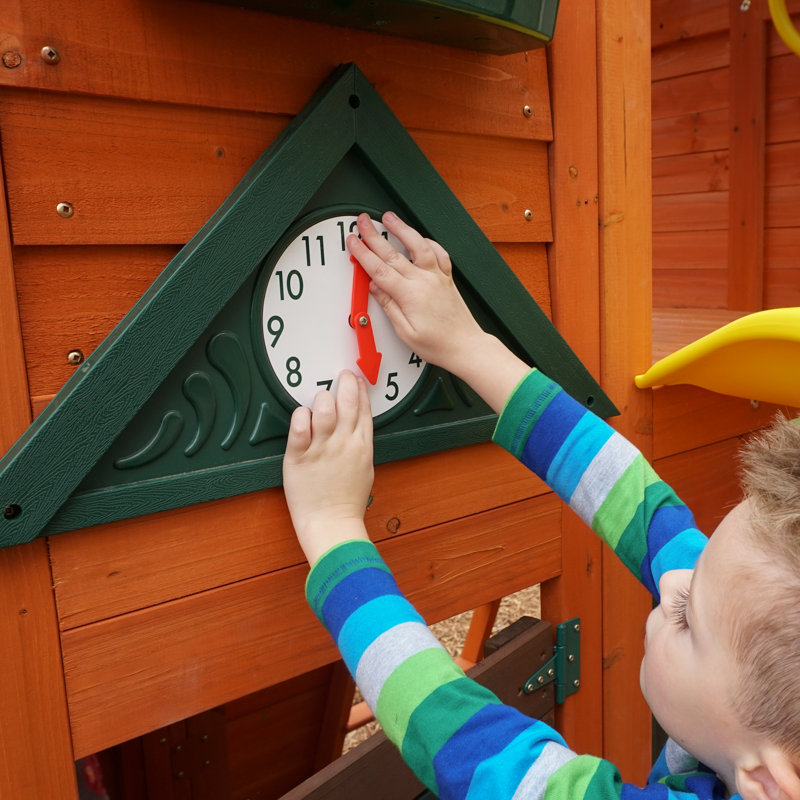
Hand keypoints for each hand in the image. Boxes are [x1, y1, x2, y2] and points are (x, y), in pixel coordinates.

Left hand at [282, 371, 372, 565]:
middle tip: (340, 376)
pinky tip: (302, 415)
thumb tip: (356, 426)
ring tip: (319, 400)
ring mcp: (321, 450)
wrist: (332, 524)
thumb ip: (360, 444)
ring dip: (322, 399)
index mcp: (361, 446)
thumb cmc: (348, 501)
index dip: (360, 390)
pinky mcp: (298, 458)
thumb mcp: (364, 467)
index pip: (364, 410)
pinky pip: (299, 428)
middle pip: (348, 404)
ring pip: (324, 410)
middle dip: (345, 384)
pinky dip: (300, 417)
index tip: (356, 379)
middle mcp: (343, 444)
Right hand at [347, 212, 484, 377]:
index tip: (353, 242)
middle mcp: (425, 281)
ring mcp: (437, 277)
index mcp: (410, 295)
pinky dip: (429, 242)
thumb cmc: (439, 344)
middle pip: (393, 253)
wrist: (466, 346)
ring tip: (389, 218)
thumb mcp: (406, 332)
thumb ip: (389, 306)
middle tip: (363, 222)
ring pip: (418, 245)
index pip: (379, 269)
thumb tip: (375, 288)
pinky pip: (439, 254)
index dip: (363, 254)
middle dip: (374, 235)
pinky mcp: (447, 278)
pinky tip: (420, 237)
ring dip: (402, 229)